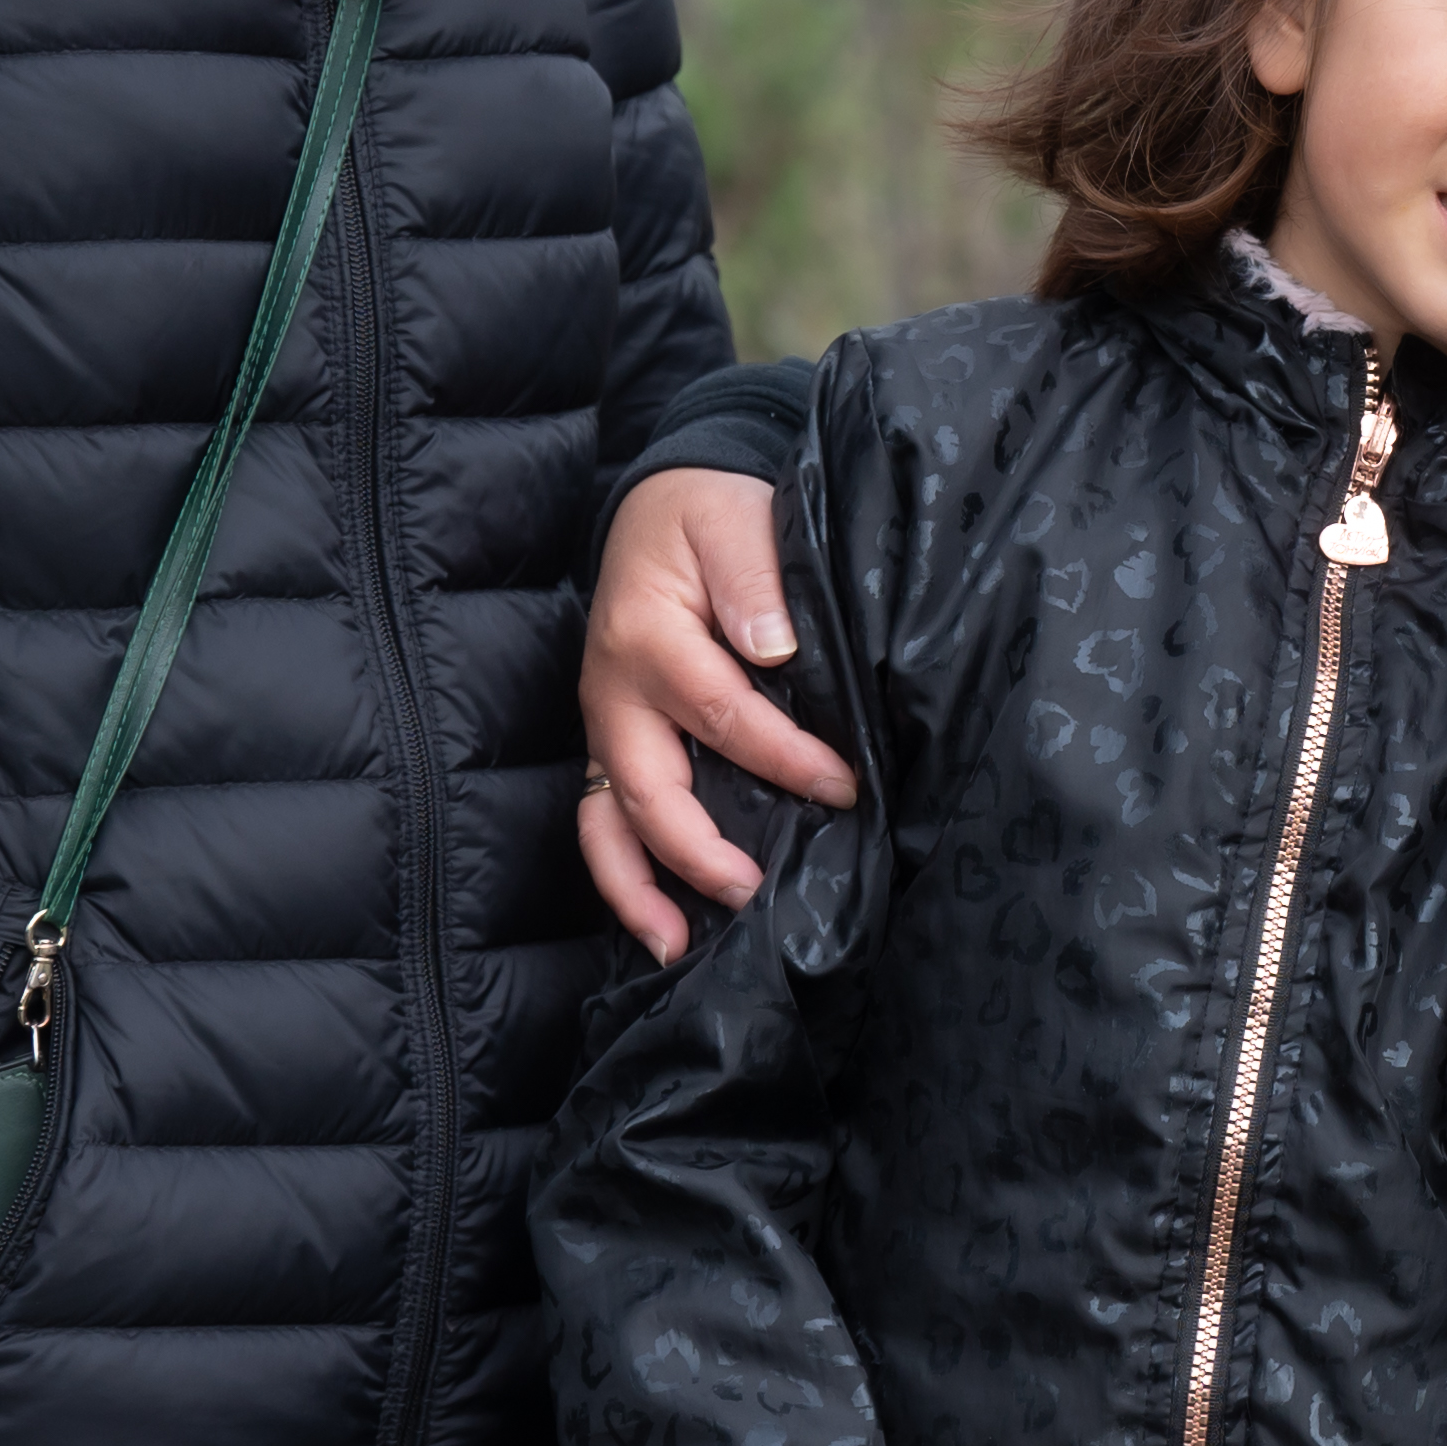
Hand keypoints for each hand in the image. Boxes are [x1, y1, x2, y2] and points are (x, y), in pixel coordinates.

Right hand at [582, 469, 860, 956]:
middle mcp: (614, 692)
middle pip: (646, 788)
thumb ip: (755, 580)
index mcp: (649, 636)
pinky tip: (661, 923)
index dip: (786, 758)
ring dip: (637, 889)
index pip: (722, 713)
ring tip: (679, 946)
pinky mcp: (610, 744)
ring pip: (604, 822)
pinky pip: (602, 819)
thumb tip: (774, 649)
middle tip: (757, 893)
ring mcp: (606, 725)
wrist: (661, 499)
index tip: (844, 787)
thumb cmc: (708, 514)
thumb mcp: (734, 519)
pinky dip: (625, 875)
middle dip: (698, 851)